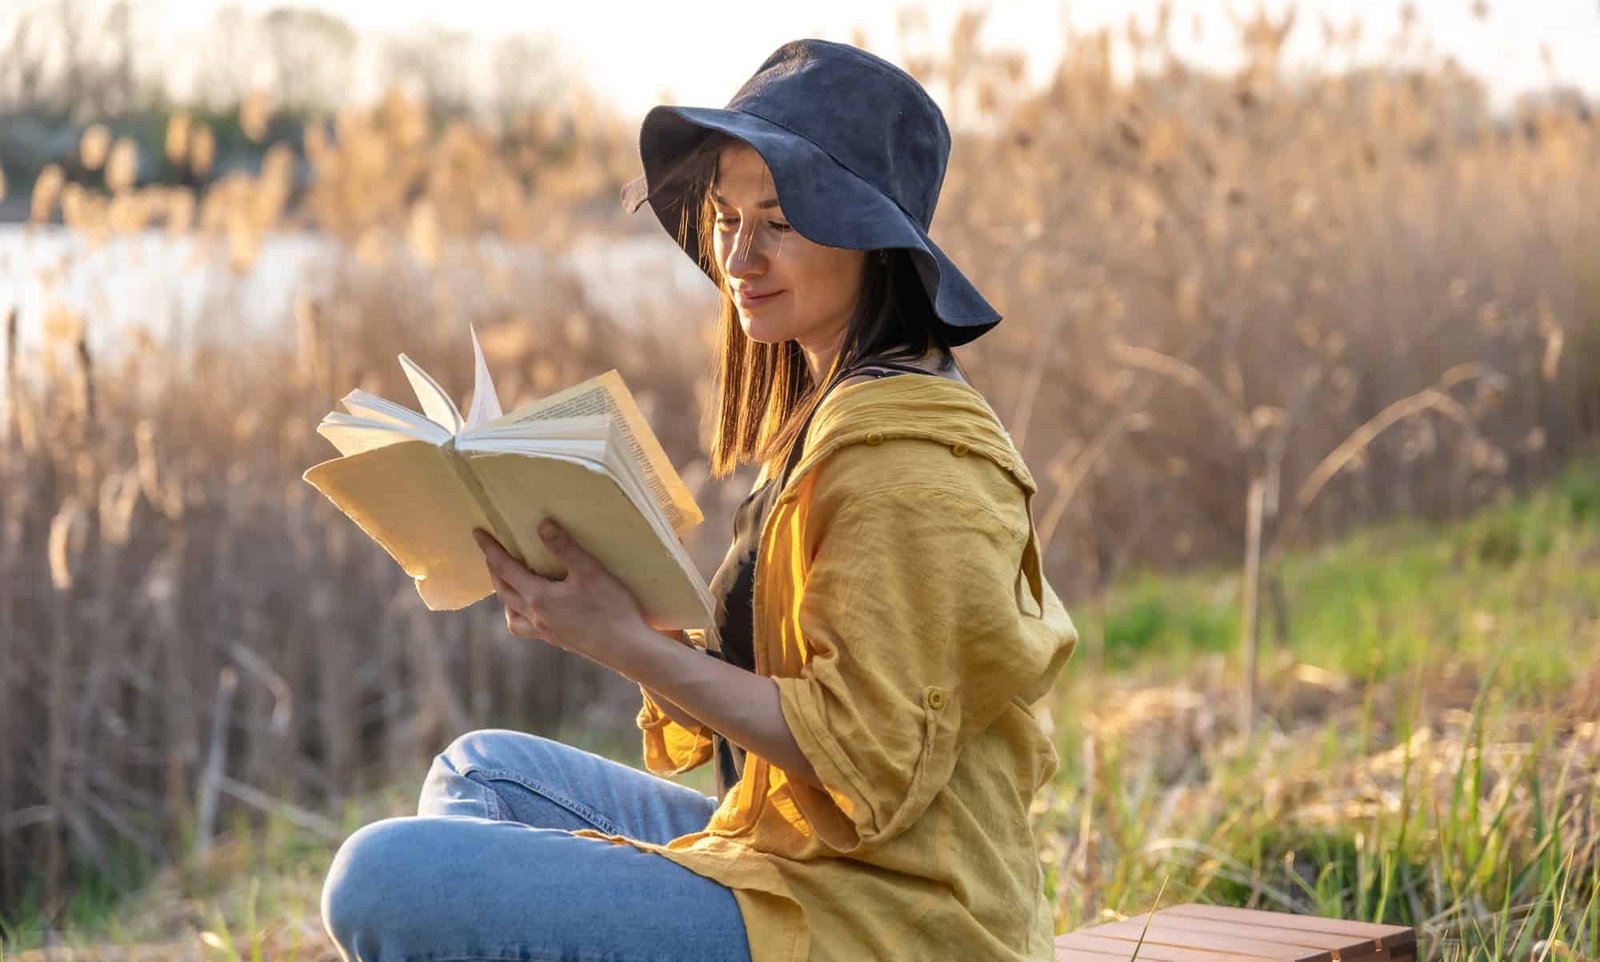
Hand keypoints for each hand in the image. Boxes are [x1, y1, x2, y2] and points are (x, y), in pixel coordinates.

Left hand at [473, 520, 650, 663]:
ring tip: (507, 583)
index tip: (478, 533)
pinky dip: (520, 615)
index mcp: (538, 597)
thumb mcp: (590, 571)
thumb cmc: (611, 608)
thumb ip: (565, 547)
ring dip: (503, 595)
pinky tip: (533, 610)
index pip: (505, 568)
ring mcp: (546, 631)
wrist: (627, 649)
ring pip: (511, 613)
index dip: (490, 549)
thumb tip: (542, 524)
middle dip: (493, 569)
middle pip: (503, 590)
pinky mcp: (558, 640)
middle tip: (489, 552)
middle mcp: (536, 616)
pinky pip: (526, 628)